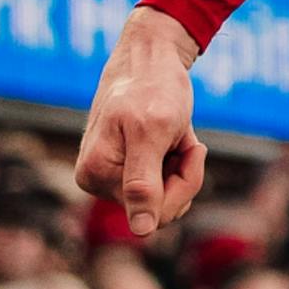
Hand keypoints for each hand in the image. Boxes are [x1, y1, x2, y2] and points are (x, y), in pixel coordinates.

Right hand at [74, 4, 207, 240]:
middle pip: (160, 208)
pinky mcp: (125, 168)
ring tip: (176, 134)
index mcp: (96, 176)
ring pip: (164, 196)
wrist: (150, 56)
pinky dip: (177, 160)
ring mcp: (111, 175)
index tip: (192, 148)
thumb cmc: (152, 88)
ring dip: (181, 165)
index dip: (184, 183)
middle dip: (184, 174)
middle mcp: (97, 181)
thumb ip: (143, 184)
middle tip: (186, 140)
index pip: (153, 214)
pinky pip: (162, 182)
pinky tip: (173, 136)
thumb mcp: (154, 134)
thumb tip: (142, 232)